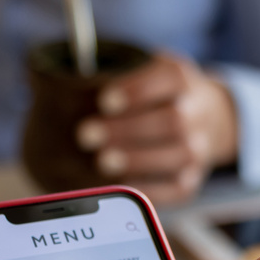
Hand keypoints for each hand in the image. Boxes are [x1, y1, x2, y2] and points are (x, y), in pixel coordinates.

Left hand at [77, 52, 237, 205]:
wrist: (206, 120)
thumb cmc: (155, 95)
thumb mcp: (141, 70)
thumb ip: (108, 75)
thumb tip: (53, 87)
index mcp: (181, 79)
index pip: (169, 78)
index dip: (138, 90)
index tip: (103, 101)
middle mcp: (196, 113)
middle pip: (172, 121)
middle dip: (127, 130)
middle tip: (85, 135)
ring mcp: (198, 149)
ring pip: (178, 155)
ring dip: (138, 160)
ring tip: (101, 162)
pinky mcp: (191, 180)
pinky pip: (175, 188)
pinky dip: (149, 189)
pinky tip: (121, 186)